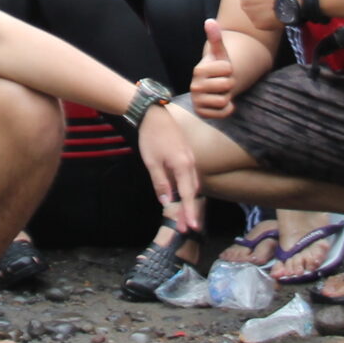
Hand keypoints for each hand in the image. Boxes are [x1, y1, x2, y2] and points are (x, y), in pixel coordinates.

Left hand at [137, 101, 201, 233]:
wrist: (154, 114)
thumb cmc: (151, 137)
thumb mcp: (152, 162)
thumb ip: (160, 183)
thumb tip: (166, 201)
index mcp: (183, 166)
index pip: (187, 195)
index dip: (189, 212)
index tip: (192, 227)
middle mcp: (190, 163)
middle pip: (192, 192)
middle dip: (189, 211)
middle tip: (185, 228)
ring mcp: (190, 158)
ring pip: (192, 184)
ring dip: (188, 200)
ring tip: (183, 216)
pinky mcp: (186, 155)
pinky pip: (189, 176)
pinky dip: (187, 188)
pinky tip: (181, 194)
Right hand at [189, 19, 236, 119]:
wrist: (214, 87)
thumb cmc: (218, 68)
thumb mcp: (219, 53)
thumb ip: (216, 38)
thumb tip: (210, 20)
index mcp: (198, 70)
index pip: (227, 69)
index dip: (230, 69)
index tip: (222, 70)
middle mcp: (194, 86)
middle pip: (227, 85)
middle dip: (230, 84)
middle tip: (223, 83)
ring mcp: (196, 100)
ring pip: (224, 100)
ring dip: (228, 96)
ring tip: (221, 92)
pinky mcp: (201, 113)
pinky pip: (223, 112)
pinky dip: (228, 109)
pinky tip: (222, 102)